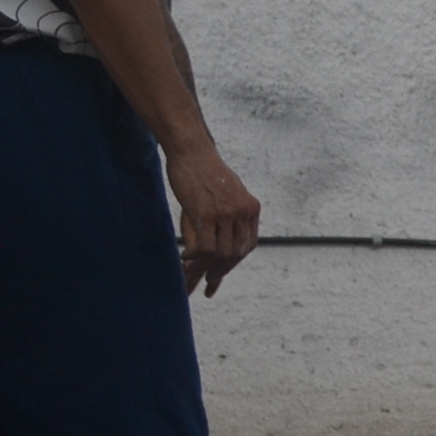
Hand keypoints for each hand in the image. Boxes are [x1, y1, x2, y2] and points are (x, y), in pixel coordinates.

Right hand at [171, 146, 261, 296]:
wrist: (192, 151)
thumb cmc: (205, 172)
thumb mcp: (227, 194)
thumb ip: (231, 216)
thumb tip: (224, 240)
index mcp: (251, 208)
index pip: (247, 246)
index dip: (233, 262)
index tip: (220, 274)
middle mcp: (243, 212)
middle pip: (234, 253)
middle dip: (219, 271)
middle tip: (206, 284)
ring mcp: (225, 214)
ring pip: (220, 254)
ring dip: (204, 268)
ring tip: (190, 273)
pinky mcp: (205, 214)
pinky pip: (204, 247)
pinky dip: (193, 257)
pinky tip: (183, 258)